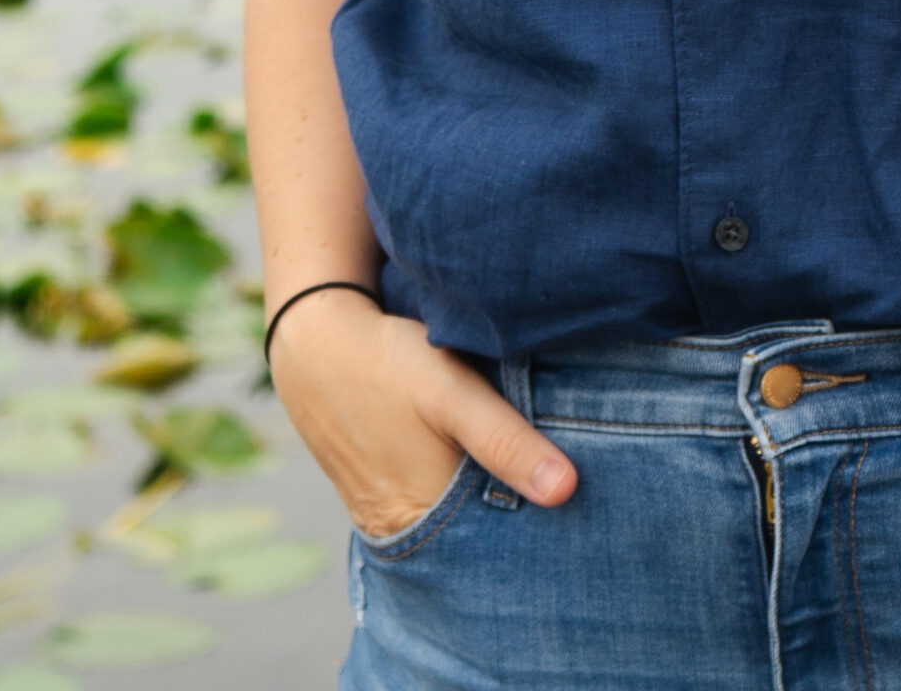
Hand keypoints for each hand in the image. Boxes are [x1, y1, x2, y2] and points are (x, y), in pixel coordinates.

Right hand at [267, 290, 577, 536]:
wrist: (316, 345)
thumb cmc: (388, 363)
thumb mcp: (451, 392)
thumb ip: (505, 440)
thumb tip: (567, 490)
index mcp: (422, 518)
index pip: (497, 554)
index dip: (541, 536)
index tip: (584, 515)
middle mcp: (402, 534)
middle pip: (477, 549)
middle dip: (520, 530)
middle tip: (572, 501)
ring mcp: (387, 521)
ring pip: (456, 533)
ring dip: (492, 514)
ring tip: (537, 487)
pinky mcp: (380, 500)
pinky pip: (433, 516)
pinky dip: (462, 503)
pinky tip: (490, 479)